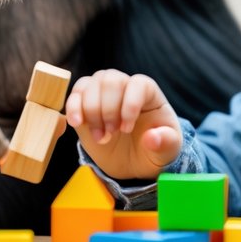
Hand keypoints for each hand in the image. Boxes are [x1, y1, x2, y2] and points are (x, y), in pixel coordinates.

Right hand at [64, 70, 182, 179]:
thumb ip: (166, 143)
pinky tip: (76, 123)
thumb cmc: (153, 149)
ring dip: (91, 112)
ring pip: (91, 84)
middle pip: (111, 80)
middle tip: (111, 135)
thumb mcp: (167, 150)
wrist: (132, 161)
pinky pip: (75, 93)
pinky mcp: (85, 103)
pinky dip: (73, 107)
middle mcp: (124, 86)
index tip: (127, 129)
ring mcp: (103, 93)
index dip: (130, 104)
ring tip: (100, 137)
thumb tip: (152, 138)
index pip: (138, 84)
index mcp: (149, 93)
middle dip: (108, 110)